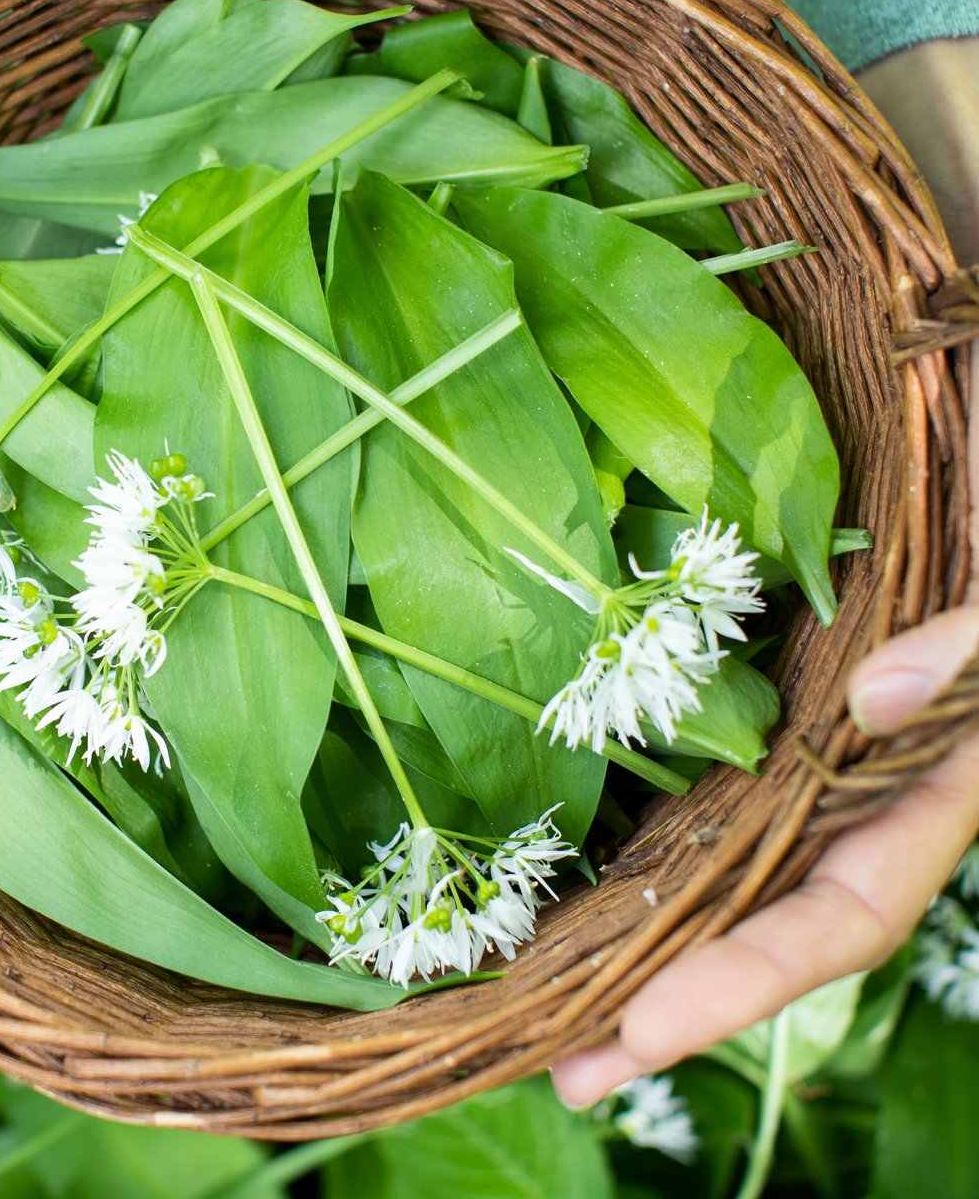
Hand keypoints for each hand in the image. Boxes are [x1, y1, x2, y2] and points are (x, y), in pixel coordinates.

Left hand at [553, 33, 978, 1106]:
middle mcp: (857, 777)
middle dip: (669, 1000)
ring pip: (725, 864)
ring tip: (536, 1000)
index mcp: (931, 772)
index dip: (749, 982)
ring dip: (639, 938)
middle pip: (764, 920)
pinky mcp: (760, 690)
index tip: (634, 1035)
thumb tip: (877, 702)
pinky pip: (700, 777)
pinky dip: (644, 837)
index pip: (846, 912)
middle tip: (551, 1064)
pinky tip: (568, 868)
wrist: (963, 407)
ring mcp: (803, 740)